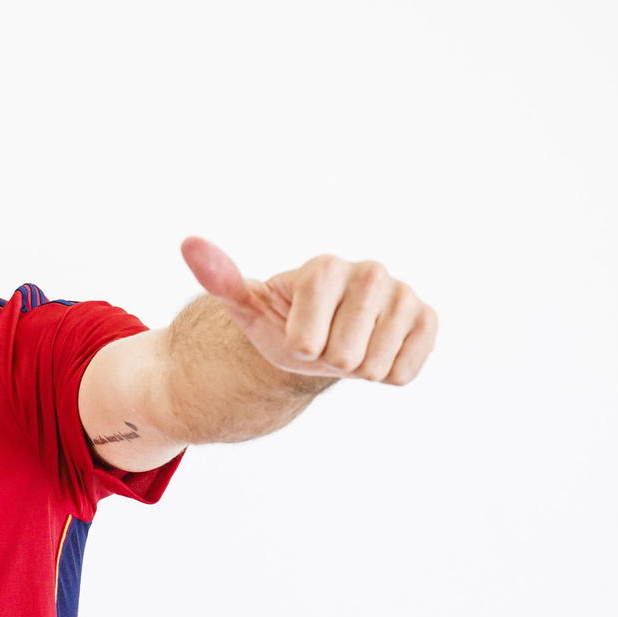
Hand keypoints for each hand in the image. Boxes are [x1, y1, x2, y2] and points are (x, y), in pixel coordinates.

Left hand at [180, 238, 436, 383]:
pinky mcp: (428, 319)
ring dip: (357, 368)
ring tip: (349, 343)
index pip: (307, 342)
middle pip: (344, 359)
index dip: (298, 348)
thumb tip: (189, 243)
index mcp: (324, 267)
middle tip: (326, 341)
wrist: (325, 332)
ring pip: (374, 367)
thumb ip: (221, 278)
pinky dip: (386, 373)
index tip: (298, 332)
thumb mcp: (247, 306)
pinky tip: (376, 349)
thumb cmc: (283, 320)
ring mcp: (403, 293)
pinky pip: (405, 371)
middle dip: (327, 361)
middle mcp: (370, 271)